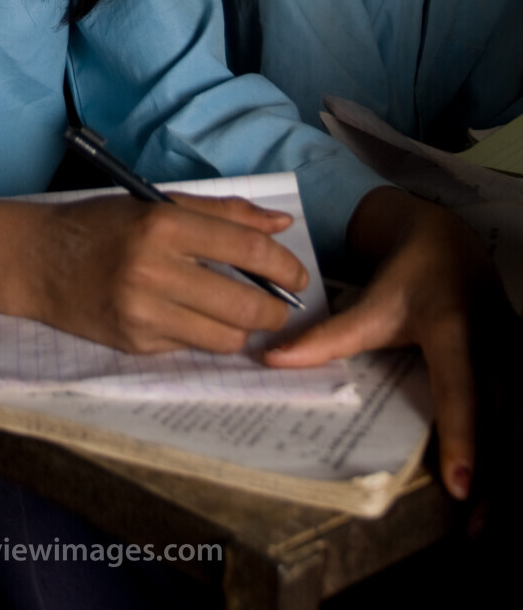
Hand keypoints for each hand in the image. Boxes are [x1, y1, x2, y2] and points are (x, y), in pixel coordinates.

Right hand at [0, 192, 307, 354]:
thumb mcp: (157, 203)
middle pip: (245, 304)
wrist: (36, 260)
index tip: (298, 274)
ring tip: (233, 310)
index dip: (284, 266)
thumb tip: (281, 224)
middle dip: (273, 309)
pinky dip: (200, 334)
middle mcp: (154, 270)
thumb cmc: (101, 224)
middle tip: (276, 303)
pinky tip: (187, 315)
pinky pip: (191, 347)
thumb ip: (223, 213)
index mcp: (163, 225)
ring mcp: (143, 313)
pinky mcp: (134, 344)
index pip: (246, 248)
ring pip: (225, 336)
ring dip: (240, 327)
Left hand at [262, 188, 514, 500]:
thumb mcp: (371, 304)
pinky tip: (498, 490)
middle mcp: (494, 346)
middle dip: (493, 474)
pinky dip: (512, 450)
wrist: (449, 242)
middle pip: (499, 419)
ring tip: (486, 522)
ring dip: (506, 470)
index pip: (458, 389)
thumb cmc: (409, 274)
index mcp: (452, 329)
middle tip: (476, 527)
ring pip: (517, 420)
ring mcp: (515, 357)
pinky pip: (521, 414)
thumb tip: (273, 359)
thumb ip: (327, 337)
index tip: (460, 484)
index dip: (461, 436)